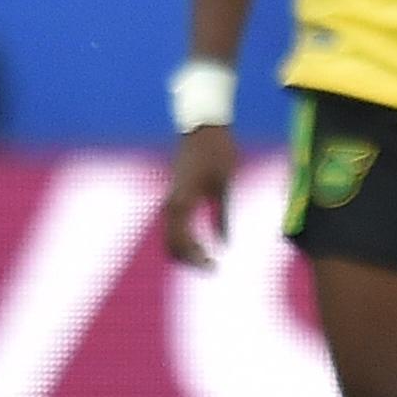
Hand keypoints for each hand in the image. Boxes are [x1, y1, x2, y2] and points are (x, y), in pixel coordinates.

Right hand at [163, 124, 236, 267]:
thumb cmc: (217, 152)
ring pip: (170, 236)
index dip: (196, 259)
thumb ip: (222, 216)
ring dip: (185, 252)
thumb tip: (224, 244)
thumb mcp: (225, 186)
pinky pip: (174, 226)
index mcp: (183, 201)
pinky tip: (200, 246)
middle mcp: (171, 203)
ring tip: (207, 261)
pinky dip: (184, 240)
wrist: (202, 128)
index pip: (182, 241)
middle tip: (212, 269)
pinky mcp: (175, 196)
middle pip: (171, 243)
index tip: (214, 268)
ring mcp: (171, 200)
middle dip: (190, 260)